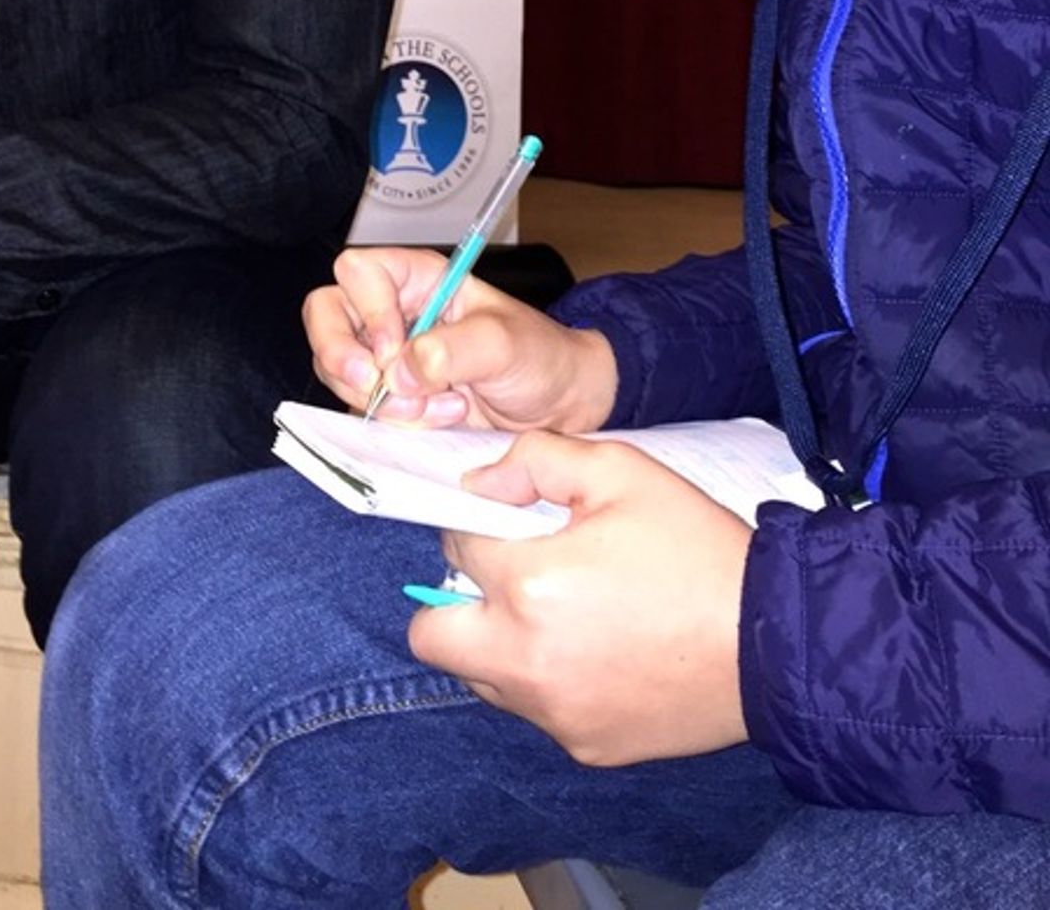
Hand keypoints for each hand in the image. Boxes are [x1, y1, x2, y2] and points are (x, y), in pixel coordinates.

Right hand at [303, 246, 617, 431]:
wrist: (556, 411)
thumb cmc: (539, 358)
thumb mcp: (507, 344)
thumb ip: (456, 349)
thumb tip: (403, 369)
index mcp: (416, 281)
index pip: (359, 273)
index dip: (367, 309)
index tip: (395, 349)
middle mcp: (391, 314)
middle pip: (325, 315)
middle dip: (341, 355)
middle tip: (376, 387)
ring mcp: (385, 360)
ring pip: (336, 369)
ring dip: (377, 398)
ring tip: (435, 408)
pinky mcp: (388, 401)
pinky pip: (359, 410)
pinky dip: (390, 423)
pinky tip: (435, 423)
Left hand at [409, 432, 750, 765]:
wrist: (773, 643)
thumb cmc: (696, 549)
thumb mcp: (621, 470)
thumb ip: (537, 460)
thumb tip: (481, 483)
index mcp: (528, 584)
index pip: (455, 546)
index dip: (476, 523)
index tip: (506, 520)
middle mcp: (526, 659)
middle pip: (432, 636)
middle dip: (453, 601)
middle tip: (508, 576)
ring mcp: (554, 712)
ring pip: (482, 678)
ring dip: (497, 643)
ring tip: (559, 611)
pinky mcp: (586, 745)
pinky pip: (537, 710)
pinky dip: (548, 680)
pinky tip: (599, 650)